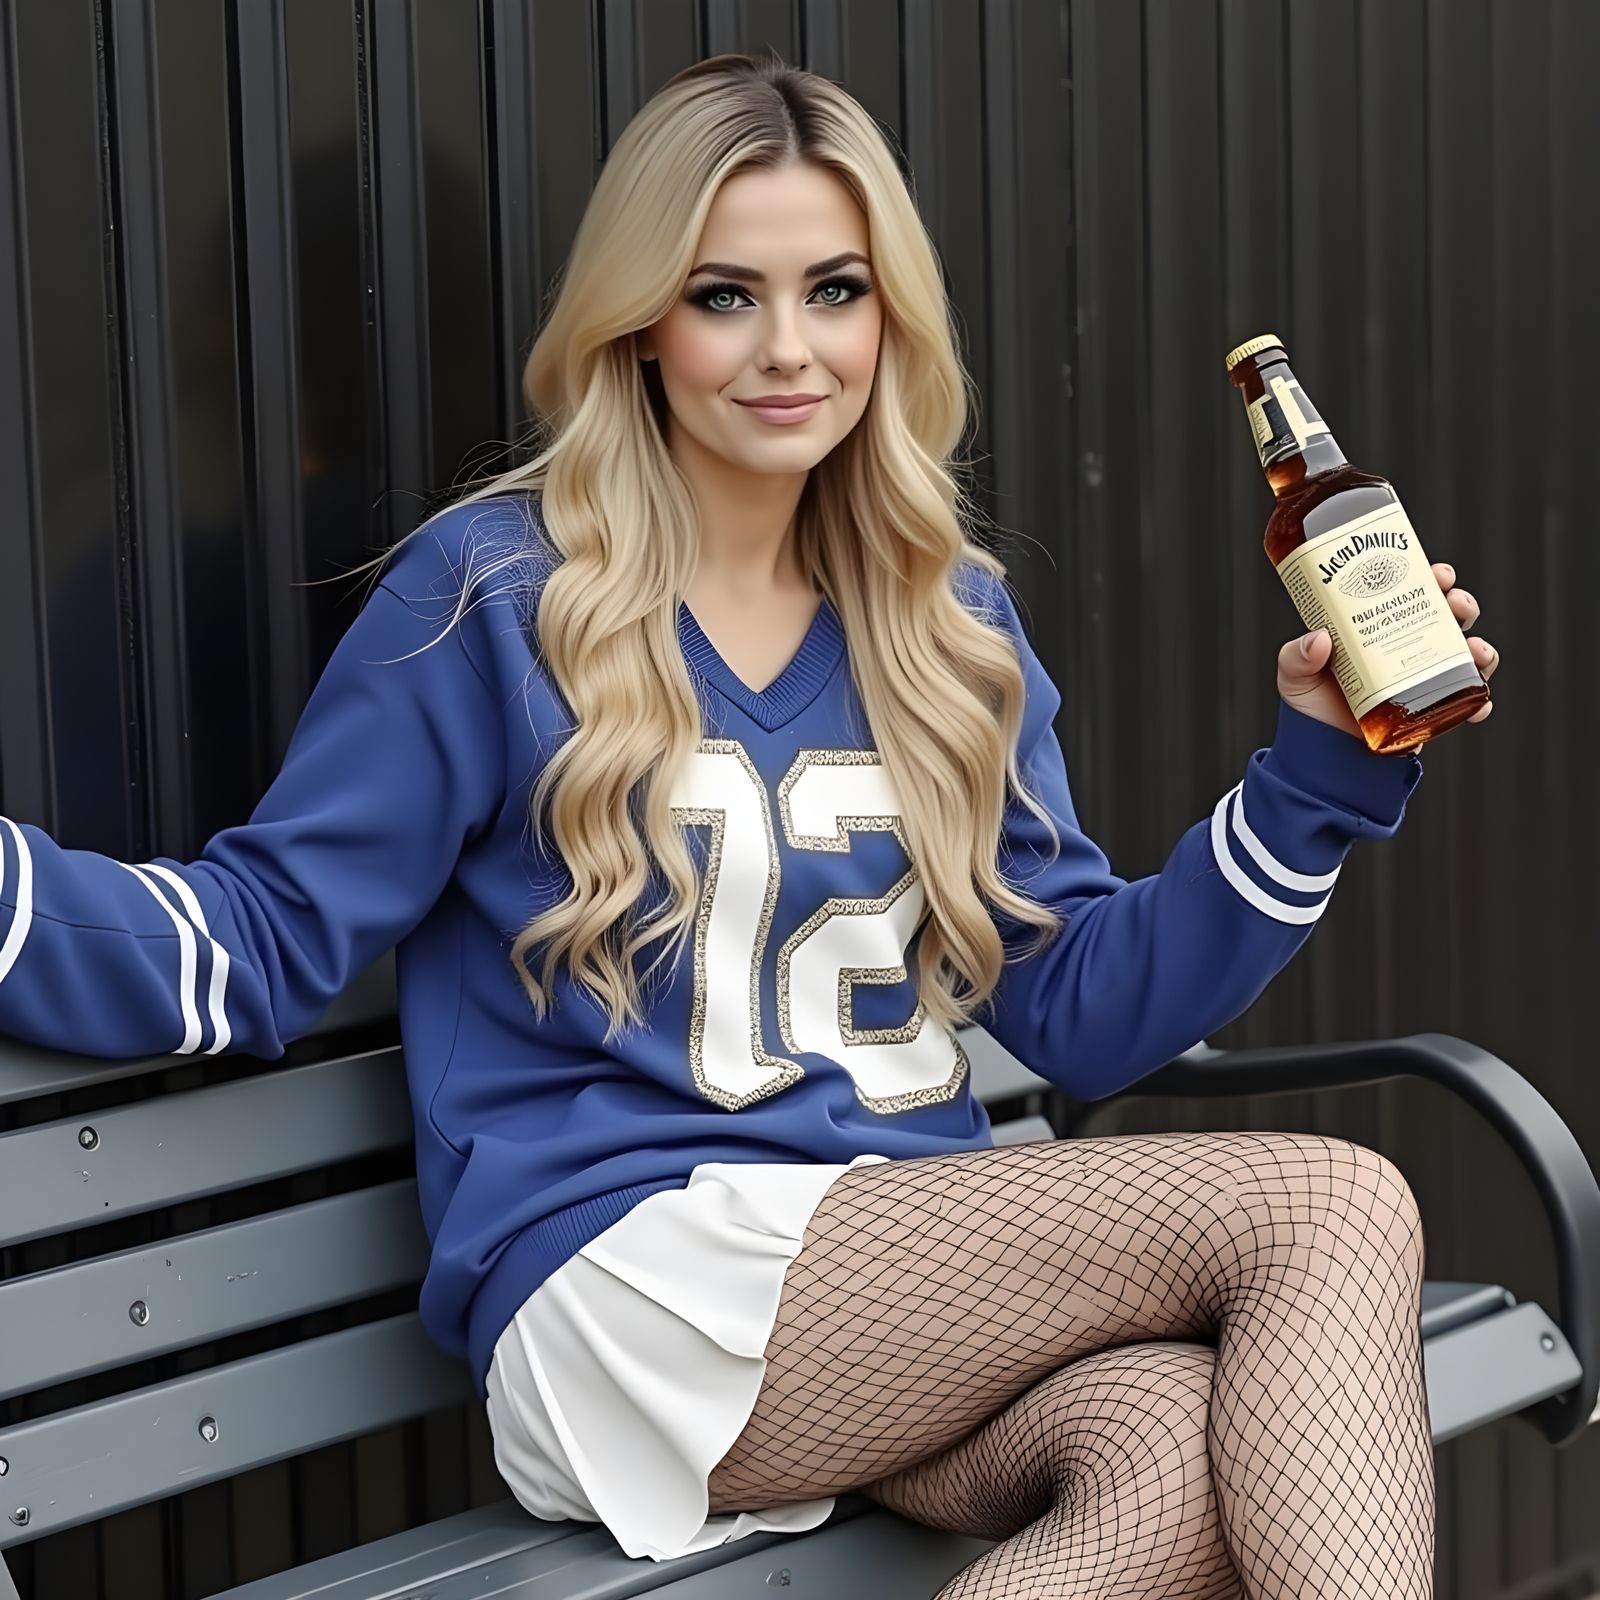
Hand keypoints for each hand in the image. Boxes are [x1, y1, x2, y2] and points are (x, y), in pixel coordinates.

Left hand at [1277, 562, 1498, 738]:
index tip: (1437, 573)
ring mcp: (1424, 678)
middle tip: (1455, 603)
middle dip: (1462, 603)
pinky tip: (1479, 701)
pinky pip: (1466, 702)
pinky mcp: (1432, 710)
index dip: (1429, 577)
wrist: (1322, 753)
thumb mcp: (1295, 676)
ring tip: (1473, 650)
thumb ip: (1296, 656)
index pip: (1411, 592)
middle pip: (1447, 615)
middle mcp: (1407, 648)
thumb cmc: (1311, 707)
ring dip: (1480, 646)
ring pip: (1467, 653)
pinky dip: (1479, 700)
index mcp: (1379, 628)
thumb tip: (1319, 639)